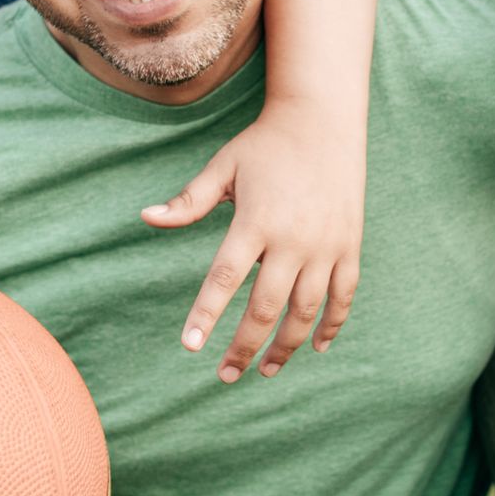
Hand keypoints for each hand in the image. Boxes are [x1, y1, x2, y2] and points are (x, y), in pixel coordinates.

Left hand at [143, 100, 364, 380]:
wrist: (324, 120)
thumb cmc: (265, 145)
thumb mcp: (223, 168)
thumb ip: (189, 201)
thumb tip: (145, 217)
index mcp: (255, 221)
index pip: (224, 279)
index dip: (206, 315)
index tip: (192, 347)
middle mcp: (293, 239)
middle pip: (266, 308)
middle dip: (244, 347)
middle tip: (226, 375)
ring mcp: (326, 245)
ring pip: (306, 311)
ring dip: (286, 347)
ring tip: (267, 371)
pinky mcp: (349, 246)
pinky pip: (343, 296)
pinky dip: (332, 325)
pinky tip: (316, 347)